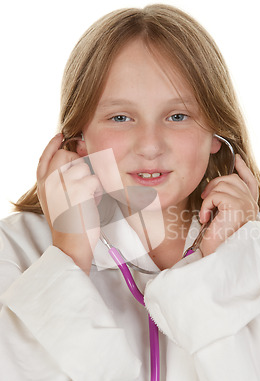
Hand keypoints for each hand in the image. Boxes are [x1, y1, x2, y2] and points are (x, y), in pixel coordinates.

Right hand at [36, 134, 102, 273]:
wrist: (71, 244)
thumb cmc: (67, 224)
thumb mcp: (54, 200)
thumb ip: (58, 180)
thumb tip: (73, 158)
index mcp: (42, 184)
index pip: (45, 156)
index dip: (53, 145)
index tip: (61, 136)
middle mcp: (50, 181)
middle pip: (67, 155)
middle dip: (79, 166)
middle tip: (83, 183)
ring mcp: (63, 183)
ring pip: (84, 167)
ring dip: (90, 181)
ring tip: (86, 198)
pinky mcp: (79, 189)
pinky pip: (95, 179)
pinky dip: (97, 191)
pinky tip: (92, 202)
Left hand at [199, 154, 258, 255]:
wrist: (220, 257)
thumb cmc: (218, 242)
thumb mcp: (223, 218)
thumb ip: (225, 202)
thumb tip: (214, 187)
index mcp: (250, 207)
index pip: (250, 182)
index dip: (243, 169)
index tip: (237, 160)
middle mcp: (251, 204)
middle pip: (232, 179)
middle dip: (215, 184)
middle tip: (205, 199)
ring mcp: (246, 204)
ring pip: (223, 184)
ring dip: (209, 197)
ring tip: (207, 213)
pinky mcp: (237, 206)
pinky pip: (216, 194)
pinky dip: (206, 205)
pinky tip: (206, 218)